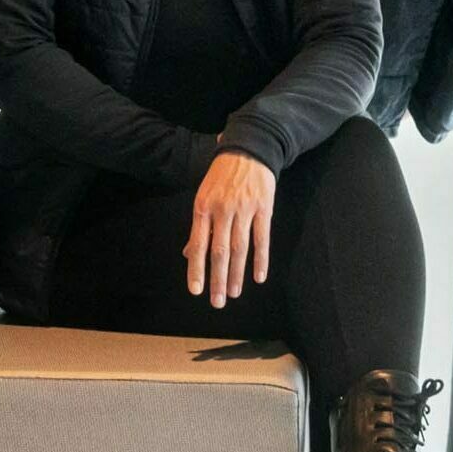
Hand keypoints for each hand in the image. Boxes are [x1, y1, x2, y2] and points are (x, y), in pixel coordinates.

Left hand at [184, 150, 275, 308]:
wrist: (248, 149)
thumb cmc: (222, 176)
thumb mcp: (204, 195)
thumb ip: (199, 226)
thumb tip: (188, 253)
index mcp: (203, 207)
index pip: (199, 244)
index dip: (197, 268)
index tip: (195, 291)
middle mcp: (222, 210)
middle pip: (219, 250)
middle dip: (217, 278)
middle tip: (216, 302)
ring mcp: (244, 209)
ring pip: (240, 248)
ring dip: (236, 274)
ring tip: (233, 294)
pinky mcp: (264, 208)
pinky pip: (262, 238)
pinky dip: (261, 259)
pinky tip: (258, 277)